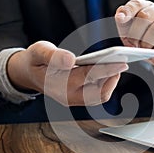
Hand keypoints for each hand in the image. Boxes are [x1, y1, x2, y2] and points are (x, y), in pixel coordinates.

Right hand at [7, 41, 127, 105]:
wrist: (30, 74)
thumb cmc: (36, 60)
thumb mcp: (38, 52)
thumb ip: (52, 56)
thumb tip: (70, 59)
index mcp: (58, 84)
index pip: (87, 77)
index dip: (106, 69)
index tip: (122, 62)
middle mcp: (67, 96)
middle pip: (98, 93)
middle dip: (112, 78)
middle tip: (123, 62)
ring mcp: (74, 100)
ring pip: (100, 96)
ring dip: (111, 82)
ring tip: (117, 66)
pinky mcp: (78, 99)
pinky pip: (97, 96)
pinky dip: (106, 85)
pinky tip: (109, 72)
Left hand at [115, 0, 153, 79]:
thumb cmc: (147, 43)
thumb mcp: (131, 35)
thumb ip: (123, 24)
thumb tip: (120, 16)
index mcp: (146, 8)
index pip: (137, 4)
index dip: (128, 11)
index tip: (120, 19)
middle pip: (145, 16)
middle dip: (136, 34)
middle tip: (134, 45)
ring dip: (147, 43)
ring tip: (145, 50)